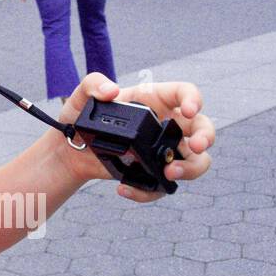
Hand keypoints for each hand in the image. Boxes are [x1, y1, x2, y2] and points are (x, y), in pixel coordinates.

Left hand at [49, 73, 213, 201]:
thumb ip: (92, 83)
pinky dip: (149, 192)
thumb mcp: (81, 96)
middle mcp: (165, 124)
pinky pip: (163, 186)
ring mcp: (162, 150)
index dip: (194, 99)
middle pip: (201, 128)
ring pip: (195, 161)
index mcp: (153, 99)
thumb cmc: (80, 116)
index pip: (184, 93)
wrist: (69, 149)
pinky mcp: (152, 172)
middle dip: (206, 137)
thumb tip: (110, 91)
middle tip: (195, 147)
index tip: (190, 109)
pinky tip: (125, 188)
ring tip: (169, 174)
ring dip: (190, 169)